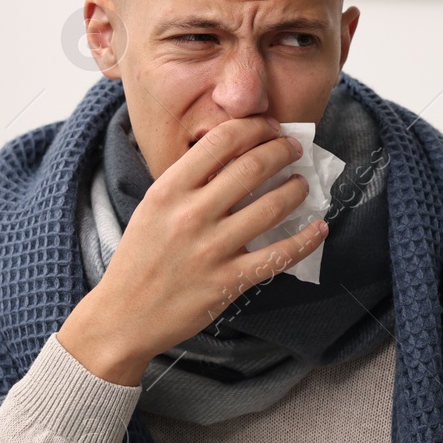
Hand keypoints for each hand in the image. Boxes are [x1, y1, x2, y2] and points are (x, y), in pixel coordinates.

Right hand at [57, 115, 327, 384]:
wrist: (123, 315)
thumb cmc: (139, 259)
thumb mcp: (152, 209)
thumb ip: (187, 182)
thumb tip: (233, 154)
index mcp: (168, 190)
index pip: (220, 141)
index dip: (254, 128)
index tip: (268, 127)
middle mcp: (191, 215)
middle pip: (252, 167)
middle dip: (282, 151)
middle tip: (293, 150)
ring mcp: (212, 249)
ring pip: (272, 207)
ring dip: (296, 190)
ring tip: (302, 184)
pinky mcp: (228, 281)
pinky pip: (279, 255)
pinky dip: (306, 240)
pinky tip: (319, 228)